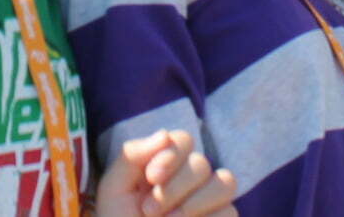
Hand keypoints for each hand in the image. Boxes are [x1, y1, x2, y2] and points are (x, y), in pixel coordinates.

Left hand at [95, 130, 237, 216]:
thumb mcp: (114, 191)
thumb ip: (132, 155)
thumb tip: (165, 134)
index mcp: (165, 167)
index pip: (183, 141)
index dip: (171, 155)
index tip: (152, 178)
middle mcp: (191, 182)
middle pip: (201, 164)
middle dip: (174, 188)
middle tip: (150, 211)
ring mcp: (210, 203)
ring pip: (225, 182)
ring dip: (193, 204)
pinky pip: (230, 211)